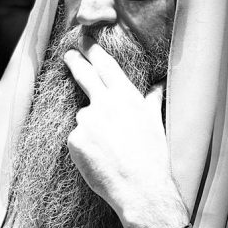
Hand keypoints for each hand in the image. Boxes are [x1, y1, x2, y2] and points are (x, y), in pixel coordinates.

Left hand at [64, 36, 187, 227]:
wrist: (141, 188)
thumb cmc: (152, 157)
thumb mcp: (155, 123)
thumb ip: (151, 100)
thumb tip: (158, 86)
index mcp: (126, 97)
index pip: (106, 66)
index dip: (93, 50)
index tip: (83, 40)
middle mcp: (104, 103)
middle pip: (85, 76)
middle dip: (76, 62)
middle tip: (69, 53)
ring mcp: (87, 120)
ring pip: (85, 118)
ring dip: (93, 128)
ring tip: (111, 150)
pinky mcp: (74, 139)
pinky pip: (78, 139)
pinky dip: (85, 146)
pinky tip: (100, 159)